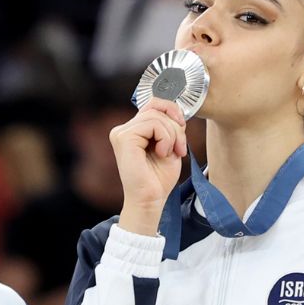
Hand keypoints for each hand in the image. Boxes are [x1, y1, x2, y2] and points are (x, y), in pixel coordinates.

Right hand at [111, 98, 186, 234]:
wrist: (150, 199)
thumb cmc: (158, 178)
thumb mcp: (170, 145)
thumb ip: (169, 126)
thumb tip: (176, 110)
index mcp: (132, 131)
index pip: (153, 105)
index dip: (172, 111)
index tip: (182, 130)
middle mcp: (123, 130)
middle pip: (156, 108)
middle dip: (175, 126)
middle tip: (179, 148)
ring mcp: (121, 133)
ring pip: (156, 116)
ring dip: (172, 134)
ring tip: (171, 152)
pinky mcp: (124, 138)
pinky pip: (153, 124)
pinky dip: (166, 138)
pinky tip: (163, 153)